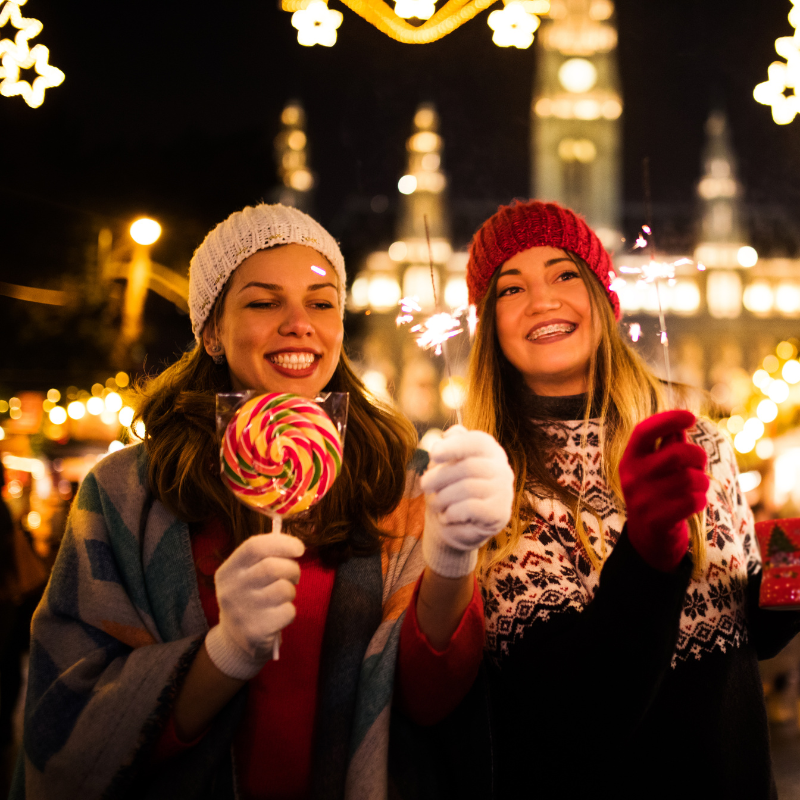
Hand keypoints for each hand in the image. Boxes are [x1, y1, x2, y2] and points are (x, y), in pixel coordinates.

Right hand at [204, 533, 303, 679]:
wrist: (235, 642)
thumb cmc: (249, 599)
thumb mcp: (245, 576)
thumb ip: (264, 558)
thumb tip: (295, 546)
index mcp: (228, 571)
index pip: (254, 547)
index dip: (281, 543)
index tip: (299, 548)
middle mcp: (231, 590)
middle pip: (272, 567)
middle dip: (292, 568)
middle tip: (294, 575)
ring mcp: (242, 611)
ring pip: (283, 589)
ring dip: (291, 591)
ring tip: (284, 596)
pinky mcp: (256, 631)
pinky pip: (288, 611)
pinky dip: (290, 611)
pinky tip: (279, 615)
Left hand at [420, 425, 514, 577]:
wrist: (455, 525)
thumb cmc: (449, 488)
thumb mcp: (445, 464)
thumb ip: (449, 447)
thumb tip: (451, 434)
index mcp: (491, 451)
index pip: (477, 442)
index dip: (454, 446)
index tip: (433, 454)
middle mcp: (503, 469)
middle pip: (468, 466)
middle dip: (440, 476)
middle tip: (424, 485)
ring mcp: (505, 491)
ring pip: (468, 488)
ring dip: (443, 497)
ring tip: (434, 503)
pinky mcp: (500, 513)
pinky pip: (471, 508)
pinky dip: (452, 512)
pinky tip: (447, 515)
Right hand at [619, 410, 708, 572]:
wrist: (648, 539)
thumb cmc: (658, 494)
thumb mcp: (656, 467)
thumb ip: (668, 444)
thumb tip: (683, 419)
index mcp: (630, 459)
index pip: (644, 431)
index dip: (668, 419)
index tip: (691, 417)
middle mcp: (631, 477)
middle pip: (677, 453)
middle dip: (698, 456)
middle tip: (699, 464)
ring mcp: (641, 499)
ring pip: (691, 479)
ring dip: (702, 482)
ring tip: (697, 488)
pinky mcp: (656, 520)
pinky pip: (693, 501)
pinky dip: (701, 501)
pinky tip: (694, 504)